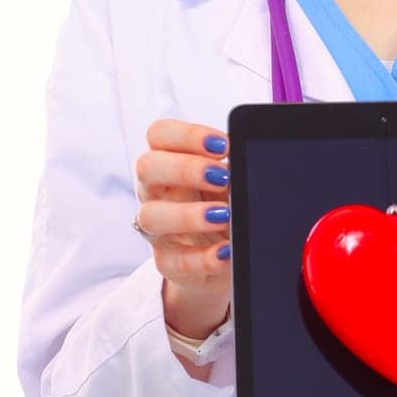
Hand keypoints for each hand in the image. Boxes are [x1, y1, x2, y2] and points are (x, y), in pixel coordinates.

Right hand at [134, 118, 232, 333]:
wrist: (225, 253)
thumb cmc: (225, 203)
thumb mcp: (232, 182)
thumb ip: (236, 169)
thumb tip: (251, 161)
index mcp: (169, 161)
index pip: (159, 134)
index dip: (186, 135)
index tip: (223, 145)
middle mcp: (155, 191)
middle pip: (146, 167)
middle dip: (184, 168)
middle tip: (222, 176)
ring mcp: (157, 228)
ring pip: (150, 216)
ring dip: (187, 215)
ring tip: (224, 216)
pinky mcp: (168, 262)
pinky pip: (176, 261)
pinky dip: (203, 258)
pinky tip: (226, 252)